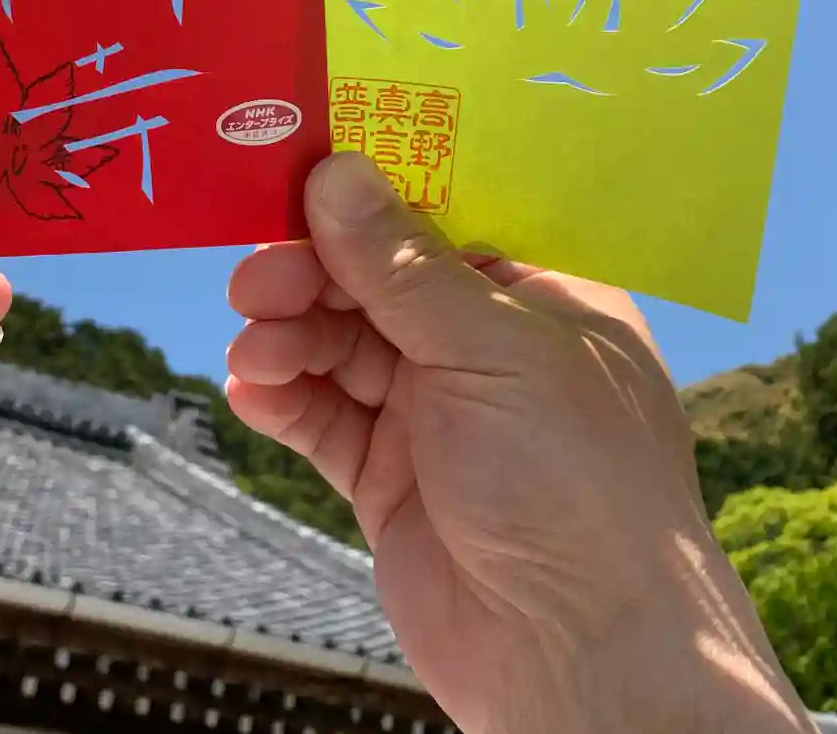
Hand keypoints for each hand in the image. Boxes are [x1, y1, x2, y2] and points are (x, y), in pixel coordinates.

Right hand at [225, 153, 813, 733]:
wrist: (584, 664)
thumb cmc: (573, 482)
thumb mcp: (493, 350)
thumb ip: (403, 265)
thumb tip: (333, 172)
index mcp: (538, 299)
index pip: (441, 221)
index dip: (366, 197)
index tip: (290, 176)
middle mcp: (485, 349)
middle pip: (374, 283)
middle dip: (309, 277)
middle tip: (252, 283)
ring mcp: (435, 415)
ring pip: (340, 347)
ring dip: (289, 339)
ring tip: (254, 353)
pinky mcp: (391, 477)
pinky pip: (324, 418)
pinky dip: (284, 399)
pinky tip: (252, 391)